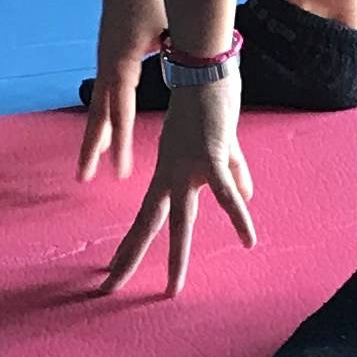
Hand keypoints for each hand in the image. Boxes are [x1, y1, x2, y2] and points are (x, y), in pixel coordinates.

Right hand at [75, 0, 165, 183]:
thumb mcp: (171, 27)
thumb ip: (180, 53)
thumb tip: (198, 73)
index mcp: (123, 64)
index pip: (122, 113)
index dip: (122, 144)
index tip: (121, 173)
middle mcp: (109, 65)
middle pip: (99, 116)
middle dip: (93, 148)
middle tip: (83, 178)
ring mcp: (105, 58)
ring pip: (99, 104)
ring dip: (97, 132)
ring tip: (92, 160)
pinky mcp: (109, 51)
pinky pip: (104, 90)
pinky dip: (103, 112)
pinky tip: (107, 122)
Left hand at [99, 79, 257, 298]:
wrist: (205, 66)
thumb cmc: (210, 100)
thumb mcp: (222, 144)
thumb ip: (234, 172)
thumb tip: (247, 197)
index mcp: (169, 171)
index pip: (147, 215)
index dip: (132, 244)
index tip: (114, 271)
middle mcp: (171, 173)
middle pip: (149, 223)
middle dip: (130, 258)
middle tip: (108, 290)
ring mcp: (188, 167)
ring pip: (180, 220)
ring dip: (176, 257)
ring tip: (172, 289)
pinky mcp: (211, 156)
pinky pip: (227, 192)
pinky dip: (238, 216)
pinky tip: (248, 240)